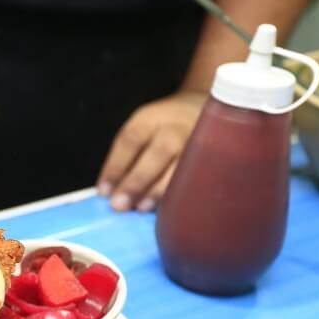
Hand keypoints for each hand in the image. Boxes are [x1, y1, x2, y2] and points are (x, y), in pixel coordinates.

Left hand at [97, 90, 206, 211]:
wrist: (201, 109)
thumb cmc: (161, 129)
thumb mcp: (141, 130)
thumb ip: (125, 158)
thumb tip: (109, 193)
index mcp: (151, 119)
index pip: (130, 140)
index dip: (115, 167)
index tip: (103, 192)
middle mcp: (176, 128)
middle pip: (158, 153)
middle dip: (137, 181)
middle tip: (120, 205)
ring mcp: (199, 142)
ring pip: (182, 167)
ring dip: (160, 191)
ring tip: (142, 208)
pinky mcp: (215, 158)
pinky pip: (199, 178)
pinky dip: (182, 194)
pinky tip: (169, 208)